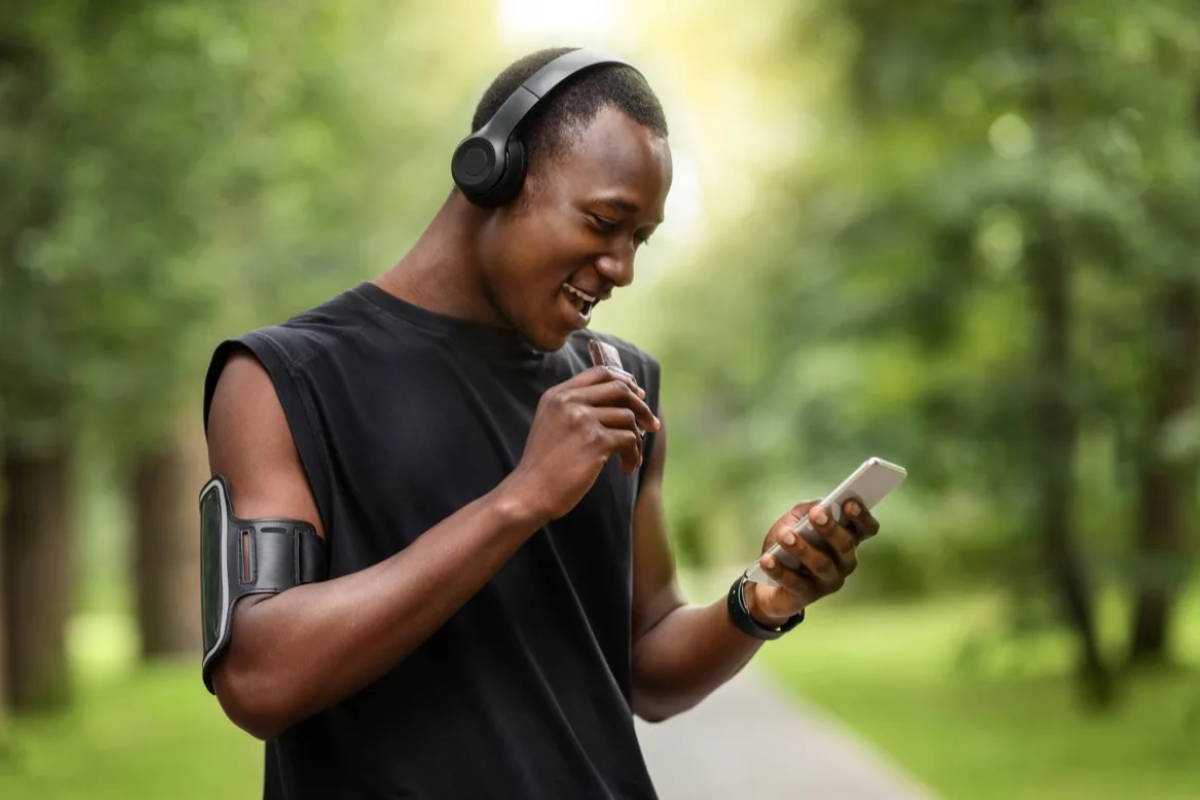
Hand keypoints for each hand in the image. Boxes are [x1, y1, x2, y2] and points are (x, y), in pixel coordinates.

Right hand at [503, 366, 661, 523]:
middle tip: (652, 425)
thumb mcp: (551, 424)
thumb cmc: (543, 465)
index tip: (638, 394)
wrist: (530, 492)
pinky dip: (633, 455)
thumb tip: (620, 399)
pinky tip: (626, 468)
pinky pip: (629, 440)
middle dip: (641, 406)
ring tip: (632, 457)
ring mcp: (582, 419)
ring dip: (637, 439)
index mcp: (557, 394)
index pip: (600, 372)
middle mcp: (569, 401)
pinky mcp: (595, 441)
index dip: (624, 380)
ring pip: (628, 417)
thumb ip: (574, 407)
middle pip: (620, 389)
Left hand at [745, 498, 880, 625]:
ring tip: (785, 536)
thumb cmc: (789, 542)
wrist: (767, 580)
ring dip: (803, 549)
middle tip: (816, 513)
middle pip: (846, 545)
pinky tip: (767, 559)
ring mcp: (828, 581)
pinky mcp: (808, 595)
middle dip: (831, 528)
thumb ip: (806, 509)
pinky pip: (795, 582)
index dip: (861, 516)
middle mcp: (845, 562)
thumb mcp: (795, 521)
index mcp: (847, 539)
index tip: (849, 502)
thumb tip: (816, 505)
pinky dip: (780, 570)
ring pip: (822, 564)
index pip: (866, 528)